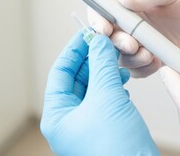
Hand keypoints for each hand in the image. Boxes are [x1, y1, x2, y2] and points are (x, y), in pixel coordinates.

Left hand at [40, 32, 158, 155]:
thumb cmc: (116, 147)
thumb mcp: (107, 97)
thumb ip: (102, 65)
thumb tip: (98, 41)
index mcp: (57, 115)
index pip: (60, 72)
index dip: (74, 50)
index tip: (86, 34)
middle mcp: (69, 120)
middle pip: (77, 78)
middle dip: (93, 60)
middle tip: (106, 43)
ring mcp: (87, 123)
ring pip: (93, 87)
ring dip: (105, 72)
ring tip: (117, 62)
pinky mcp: (104, 125)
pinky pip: (104, 98)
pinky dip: (113, 85)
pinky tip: (123, 81)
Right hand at [88, 0, 179, 77]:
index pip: (100, 8)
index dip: (97, 20)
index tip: (105, 29)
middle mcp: (125, 21)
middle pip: (107, 36)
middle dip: (116, 43)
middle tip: (132, 45)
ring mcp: (134, 40)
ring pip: (120, 55)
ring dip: (131, 58)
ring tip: (149, 55)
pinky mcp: (145, 57)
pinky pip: (136, 68)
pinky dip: (143, 68)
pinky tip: (156, 61)